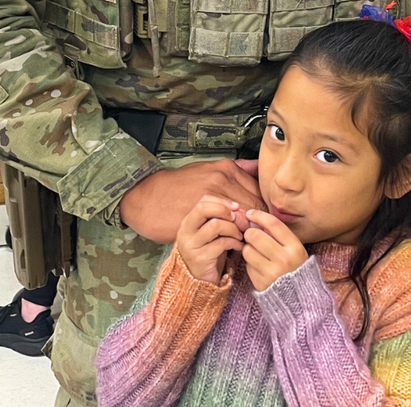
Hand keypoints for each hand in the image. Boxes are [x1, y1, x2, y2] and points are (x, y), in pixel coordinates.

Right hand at [118, 158, 263, 243]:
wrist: (147, 200)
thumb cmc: (182, 187)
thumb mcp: (208, 170)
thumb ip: (235, 170)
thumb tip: (258, 165)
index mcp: (222, 170)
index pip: (255, 190)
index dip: (262, 206)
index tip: (263, 217)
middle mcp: (214, 186)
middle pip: (249, 206)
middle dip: (255, 221)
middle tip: (256, 230)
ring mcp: (205, 209)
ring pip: (237, 221)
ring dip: (243, 232)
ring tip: (242, 237)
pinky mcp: (194, 238)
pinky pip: (224, 239)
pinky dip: (233, 244)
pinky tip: (232, 245)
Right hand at [177, 197, 244, 284]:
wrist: (200, 283)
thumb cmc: (209, 254)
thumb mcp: (212, 234)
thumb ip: (221, 219)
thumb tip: (239, 209)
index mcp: (188, 222)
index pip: (203, 201)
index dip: (221, 201)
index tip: (235, 207)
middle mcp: (185, 232)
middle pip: (203, 208)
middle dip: (224, 210)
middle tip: (236, 218)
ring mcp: (191, 245)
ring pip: (215, 225)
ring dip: (232, 228)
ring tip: (240, 235)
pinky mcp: (200, 259)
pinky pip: (221, 243)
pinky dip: (234, 242)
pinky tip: (239, 247)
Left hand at [241, 209, 307, 291]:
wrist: (298, 297)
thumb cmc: (294, 266)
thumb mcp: (294, 248)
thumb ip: (278, 234)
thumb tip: (255, 220)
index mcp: (295, 247)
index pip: (273, 224)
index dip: (259, 215)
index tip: (250, 214)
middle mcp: (283, 260)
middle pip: (256, 235)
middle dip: (250, 233)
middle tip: (251, 235)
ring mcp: (271, 273)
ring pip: (248, 250)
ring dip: (248, 248)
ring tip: (255, 252)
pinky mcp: (261, 284)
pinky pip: (247, 266)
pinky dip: (250, 264)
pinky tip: (258, 266)